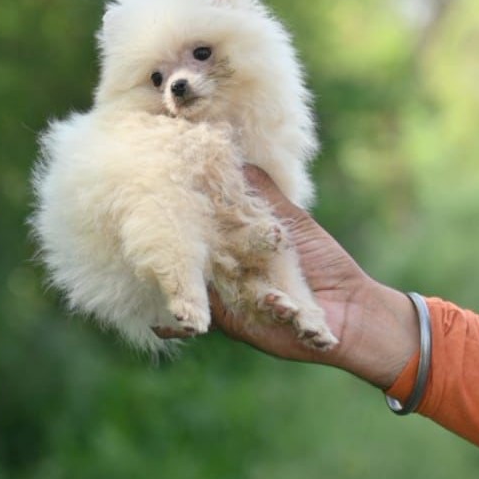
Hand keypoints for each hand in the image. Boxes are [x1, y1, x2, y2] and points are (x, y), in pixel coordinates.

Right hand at [155, 166, 419, 389]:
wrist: (348, 309)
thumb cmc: (322, 259)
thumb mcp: (290, 220)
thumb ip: (263, 192)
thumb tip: (234, 153)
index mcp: (237, 238)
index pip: (202, 222)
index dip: (181, 210)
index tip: (154, 192)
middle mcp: (225, 266)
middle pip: (188, 254)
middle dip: (164, 247)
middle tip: (130, 238)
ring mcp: (225, 295)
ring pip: (189, 286)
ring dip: (171, 282)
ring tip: (142, 273)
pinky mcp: (232, 322)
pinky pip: (197, 324)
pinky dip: (174, 324)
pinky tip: (155, 324)